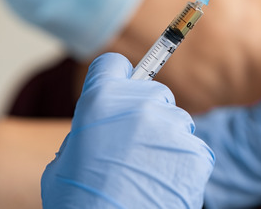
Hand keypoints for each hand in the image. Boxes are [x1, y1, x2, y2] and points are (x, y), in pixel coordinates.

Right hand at [41, 53, 213, 208]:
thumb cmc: (80, 202)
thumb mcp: (65, 159)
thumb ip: (88, 131)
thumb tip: (102, 127)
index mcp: (100, 101)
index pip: (113, 65)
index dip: (115, 78)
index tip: (120, 89)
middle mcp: (139, 105)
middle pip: (154, 93)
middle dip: (147, 114)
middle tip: (133, 145)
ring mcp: (170, 127)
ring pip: (177, 121)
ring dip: (167, 139)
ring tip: (148, 170)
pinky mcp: (194, 152)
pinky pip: (193, 148)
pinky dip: (183, 164)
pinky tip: (164, 182)